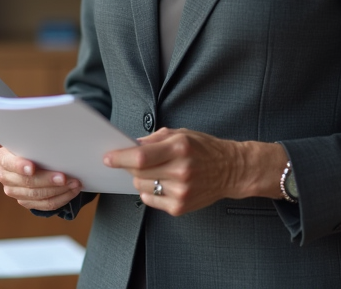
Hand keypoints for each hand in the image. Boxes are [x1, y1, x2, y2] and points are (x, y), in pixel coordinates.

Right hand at [0, 146, 82, 211]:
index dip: (20, 166)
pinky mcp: (25, 202)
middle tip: (64, 177)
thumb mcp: (28, 139)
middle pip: (27, 182)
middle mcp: (4, 176)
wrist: (28, 158)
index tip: (32, 167)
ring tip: (74, 183)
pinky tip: (71, 191)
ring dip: (59, 190)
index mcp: (2, 157)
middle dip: (48, 180)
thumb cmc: (31, 145)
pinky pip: (44, 204)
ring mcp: (14, 191)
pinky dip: (61, 198)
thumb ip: (35, 142)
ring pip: (37, 195)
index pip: (9, 163)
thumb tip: (54, 139)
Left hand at [104, 128, 284, 216]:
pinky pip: (151, 200)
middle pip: (138, 174)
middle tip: (132, 162)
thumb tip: (130, 145)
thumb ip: (154, 139)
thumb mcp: (181, 134)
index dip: (120, 158)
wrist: (231, 170)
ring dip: (140, 179)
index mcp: (179, 148)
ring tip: (155, 171)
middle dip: (129, 167)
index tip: (108, 158)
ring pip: (142, 188)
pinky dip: (150, 191)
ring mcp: (181, 192)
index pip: (140, 156)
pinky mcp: (181, 207)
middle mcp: (180, 171)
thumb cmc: (204, 149)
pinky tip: (162, 183)